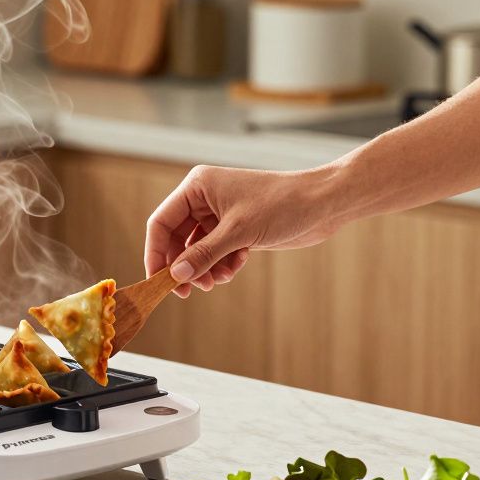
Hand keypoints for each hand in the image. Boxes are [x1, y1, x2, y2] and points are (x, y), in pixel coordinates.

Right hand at [145, 165, 340, 296]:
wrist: (323, 204)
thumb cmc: (282, 204)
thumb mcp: (238, 232)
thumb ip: (203, 255)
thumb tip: (175, 276)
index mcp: (197, 187)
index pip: (161, 222)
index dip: (155, 253)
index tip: (158, 281)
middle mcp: (204, 199)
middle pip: (176, 239)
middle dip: (184, 266)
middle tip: (187, 292)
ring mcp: (220, 215)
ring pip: (197, 250)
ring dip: (205, 269)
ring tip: (218, 281)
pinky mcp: (236, 229)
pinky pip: (216, 253)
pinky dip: (222, 265)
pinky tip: (236, 268)